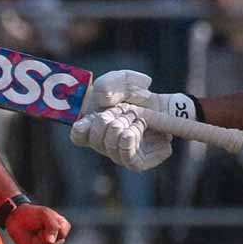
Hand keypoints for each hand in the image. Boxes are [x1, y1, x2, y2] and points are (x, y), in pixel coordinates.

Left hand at [5, 204, 70, 243]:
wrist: (16, 219)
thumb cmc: (32, 215)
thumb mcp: (45, 214)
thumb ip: (52, 226)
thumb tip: (50, 242)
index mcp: (62, 228)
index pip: (63, 232)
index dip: (52, 227)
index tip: (45, 220)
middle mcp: (58, 239)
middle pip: (55, 243)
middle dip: (44, 234)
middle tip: (38, 227)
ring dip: (37, 240)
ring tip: (34, 233)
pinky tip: (31, 240)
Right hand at [72, 70, 193, 170]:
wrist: (162, 106)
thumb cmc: (138, 94)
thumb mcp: (122, 81)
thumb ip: (109, 85)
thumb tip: (104, 98)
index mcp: (94, 126)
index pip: (79, 136)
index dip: (81, 129)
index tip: (91, 116)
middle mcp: (105, 143)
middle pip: (95, 140)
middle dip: (109, 120)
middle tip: (124, 109)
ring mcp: (121, 154)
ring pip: (111, 149)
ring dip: (123, 128)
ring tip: (135, 118)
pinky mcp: (138, 162)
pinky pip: (128, 159)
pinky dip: (130, 141)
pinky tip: (137, 128)